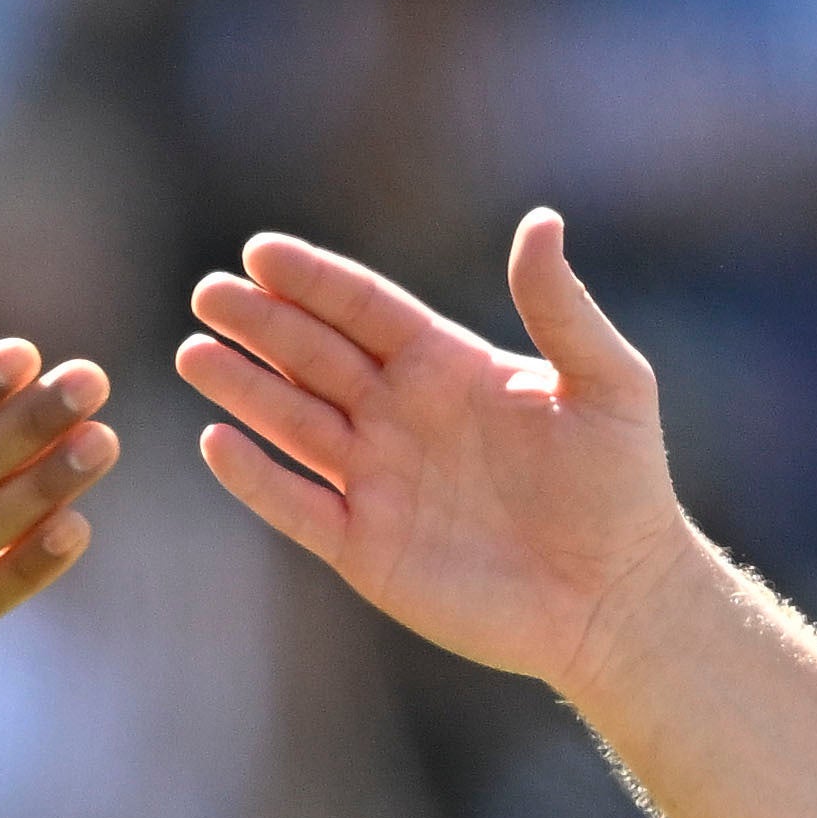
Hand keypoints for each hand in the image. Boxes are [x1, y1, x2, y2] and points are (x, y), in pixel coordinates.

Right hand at [178, 209, 697, 692]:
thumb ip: (561, 305)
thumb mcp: (606, 382)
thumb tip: (540, 219)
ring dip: (243, 390)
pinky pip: (298, 506)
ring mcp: (379, 482)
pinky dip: (257, 478)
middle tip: (208, 294)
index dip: (313, 281)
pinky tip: (217, 441)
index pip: (364, 309)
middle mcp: (401, 416)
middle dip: (260, 325)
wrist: (617, 597)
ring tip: (193, 355)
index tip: (261, 251)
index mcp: (447, 366)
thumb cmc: (623, 485)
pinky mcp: (367, 548)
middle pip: (313, 357)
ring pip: (293, 424)